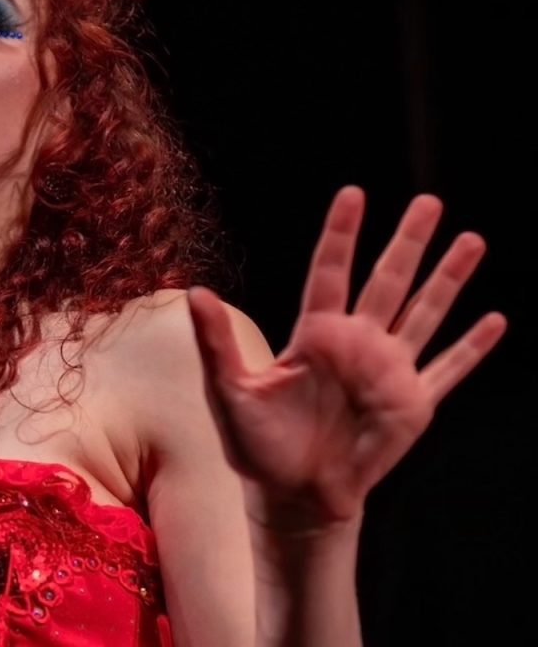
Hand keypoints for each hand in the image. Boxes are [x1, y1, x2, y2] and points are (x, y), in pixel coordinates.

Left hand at [186, 186, 505, 530]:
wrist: (293, 496)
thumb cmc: (257, 445)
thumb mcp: (230, 391)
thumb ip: (217, 342)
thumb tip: (195, 292)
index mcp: (315, 334)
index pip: (331, 271)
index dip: (342, 234)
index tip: (353, 194)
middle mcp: (356, 343)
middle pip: (388, 280)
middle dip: (409, 241)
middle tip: (429, 201)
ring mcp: (388, 371)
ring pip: (425, 313)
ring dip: (449, 279)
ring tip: (472, 239)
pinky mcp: (412, 404)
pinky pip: (449, 369)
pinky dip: (472, 348)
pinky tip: (496, 320)